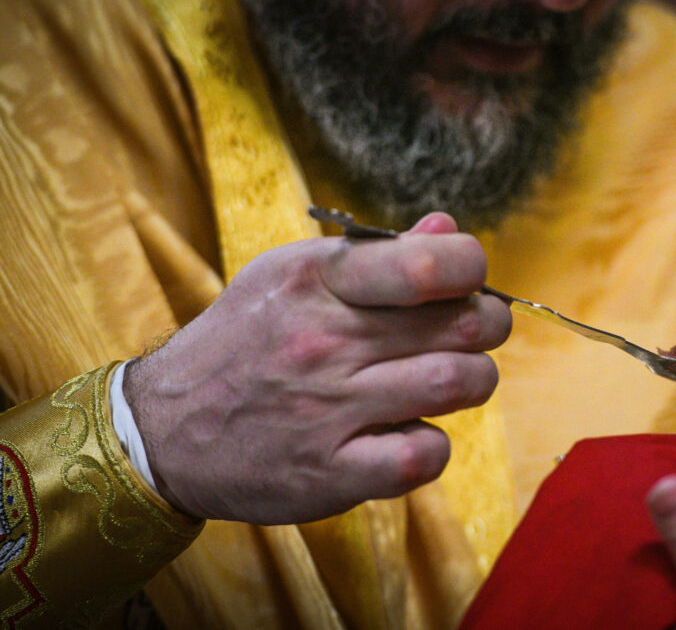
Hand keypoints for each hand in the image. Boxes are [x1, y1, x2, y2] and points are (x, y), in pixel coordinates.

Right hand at [123, 213, 510, 523]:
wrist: (163, 428)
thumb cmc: (243, 341)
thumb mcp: (290, 275)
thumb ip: (376, 253)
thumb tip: (448, 227)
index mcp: (317, 279)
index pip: (432, 264)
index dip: (472, 270)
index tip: (467, 282)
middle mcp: (325, 340)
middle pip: (464, 325)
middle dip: (487, 325)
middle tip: (472, 332)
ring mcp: (328, 410)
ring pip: (456, 384)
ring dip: (473, 381)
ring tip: (451, 379)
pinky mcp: (330, 473)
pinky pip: (422, 457)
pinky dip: (434, 446)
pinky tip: (413, 433)